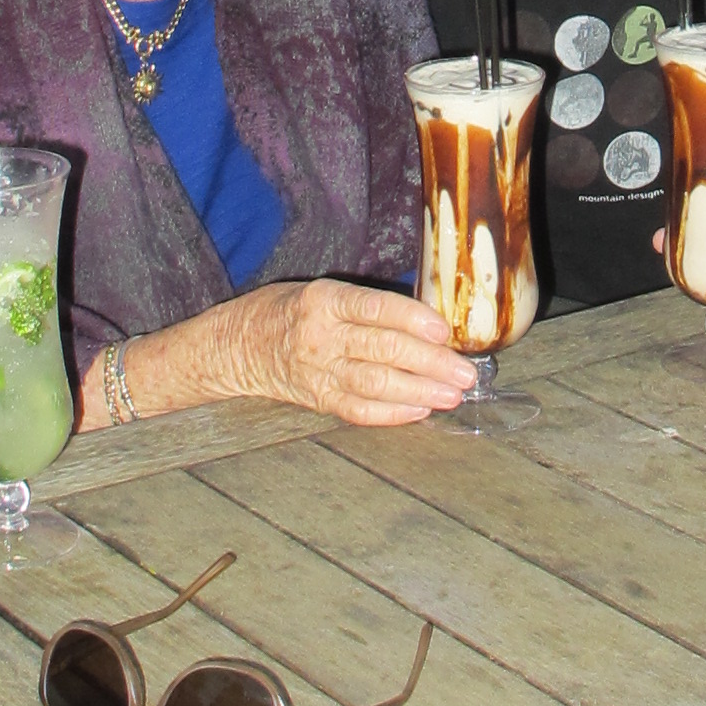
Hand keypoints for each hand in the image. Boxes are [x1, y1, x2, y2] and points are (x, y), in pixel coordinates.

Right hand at [239, 279, 475, 426]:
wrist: (239, 345)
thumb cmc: (292, 311)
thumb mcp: (324, 292)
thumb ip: (369, 306)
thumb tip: (430, 323)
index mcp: (325, 300)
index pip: (375, 309)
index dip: (412, 319)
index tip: (444, 331)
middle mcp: (322, 336)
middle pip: (383, 350)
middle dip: (430, 363)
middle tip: (465, 372)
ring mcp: (319, 371)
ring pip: (376, 384)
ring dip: (420, 391)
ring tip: (452, 395)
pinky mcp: (318, 399)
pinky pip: (358, 411)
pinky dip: (392, 413)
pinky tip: (420, 410)